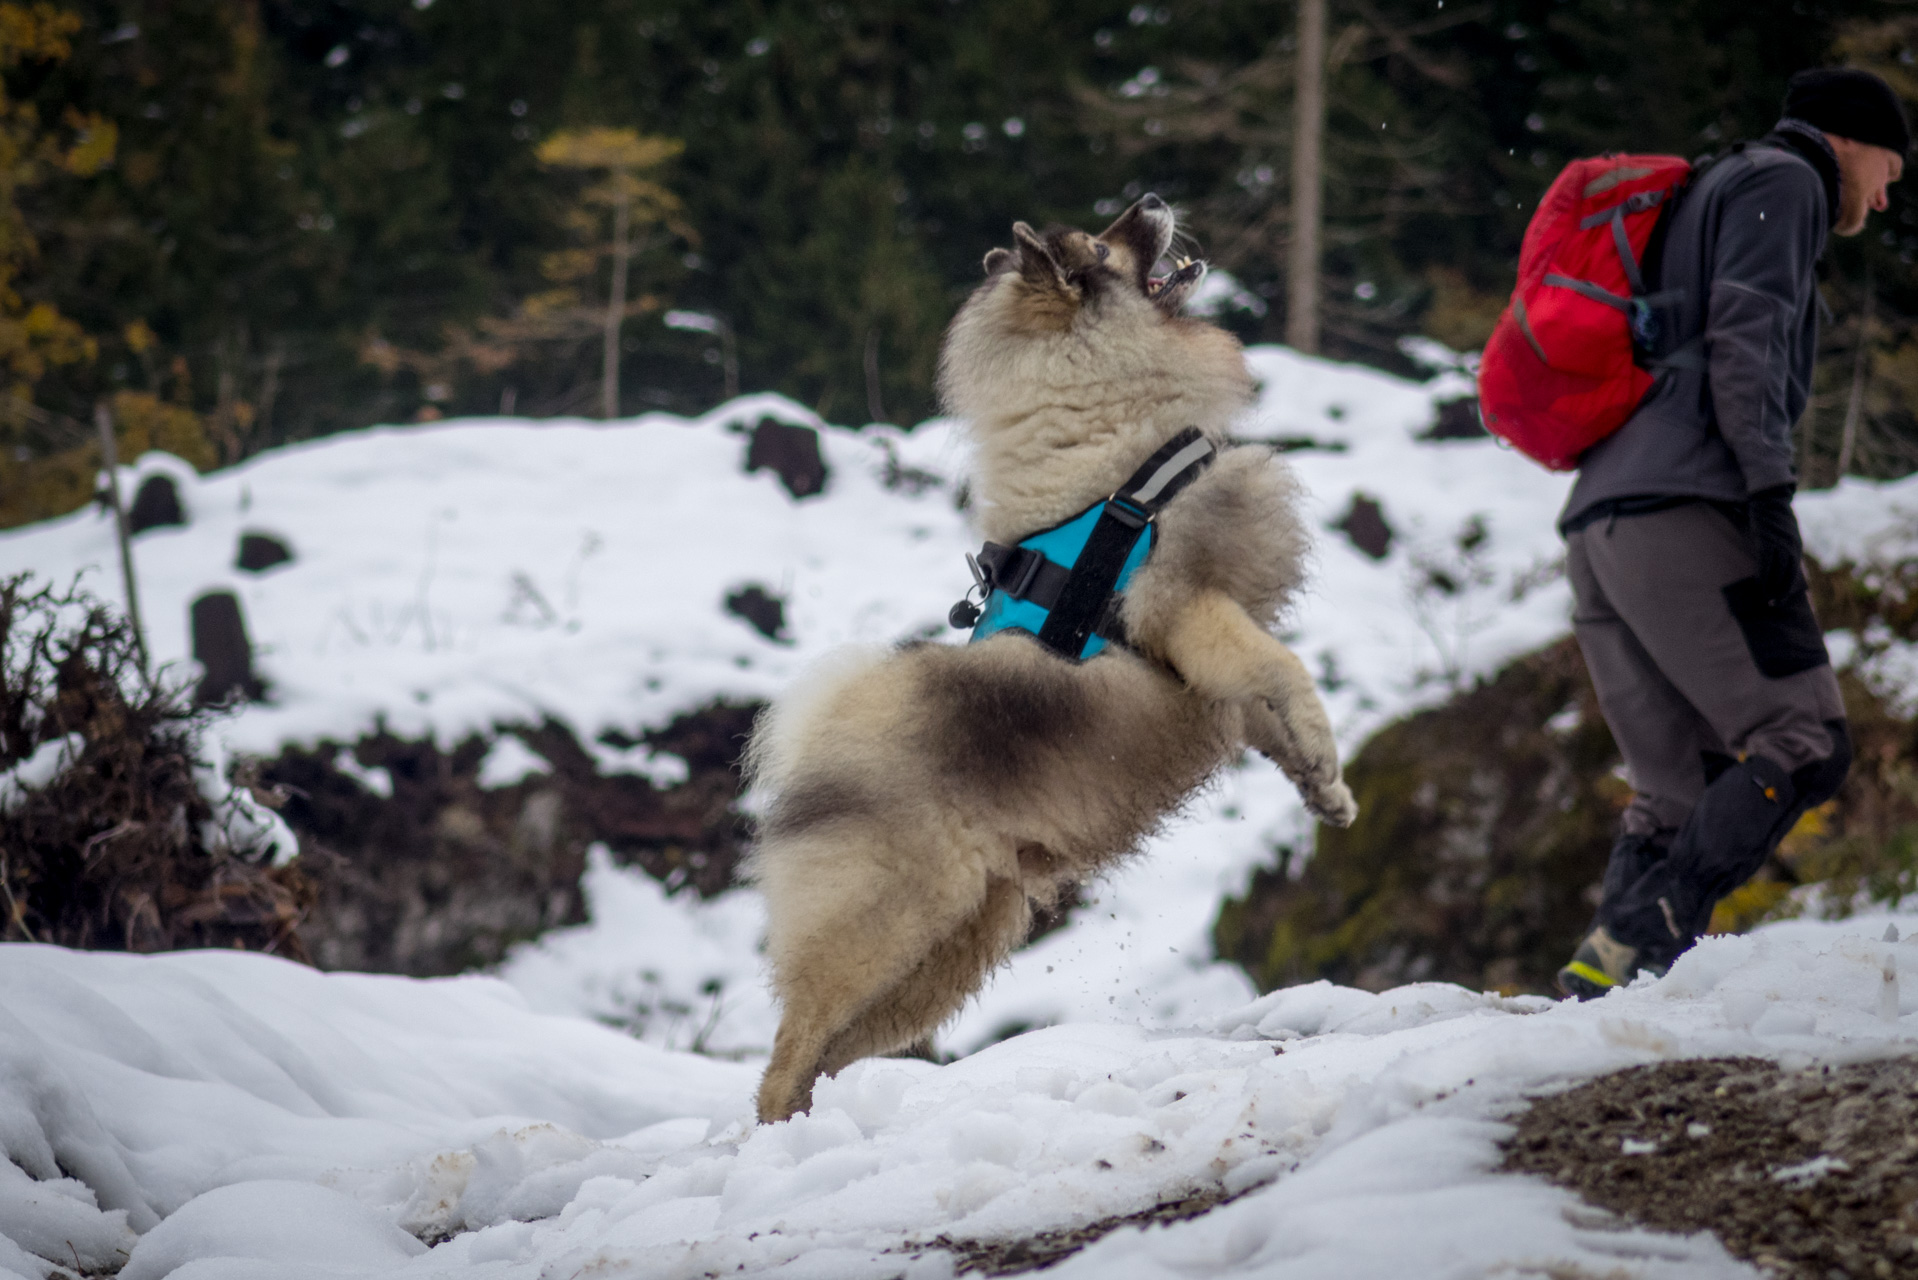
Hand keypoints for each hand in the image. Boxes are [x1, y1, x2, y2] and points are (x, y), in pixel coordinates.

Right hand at [1746, 485, 1803, 604]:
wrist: (1770, 497)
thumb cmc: (1773, 513)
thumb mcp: (1783, 530)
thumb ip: (1782, 543)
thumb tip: (1776, 557)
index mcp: (1796, 545)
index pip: (1793, 572)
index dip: (1788, 586)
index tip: (1782, 598)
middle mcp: (1791, 547)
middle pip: (1788, 575)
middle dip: (1781, 592)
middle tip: (1774, 604)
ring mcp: (1780, 545)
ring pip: (1778, 572)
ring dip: (1772, 588)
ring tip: (1766, 599)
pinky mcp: (1767, 542)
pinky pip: (1766, 564)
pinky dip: (1763, 576)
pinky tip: (1759, 585)